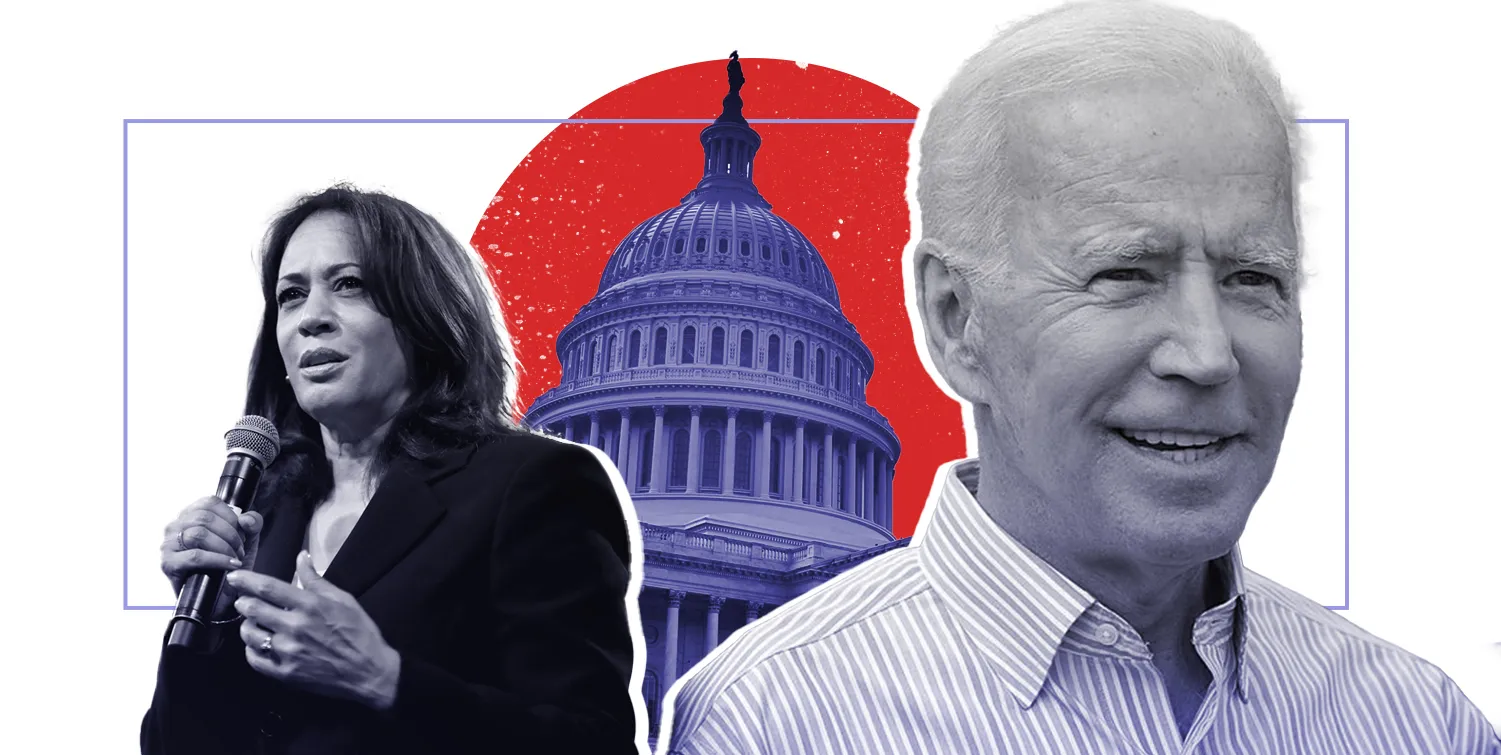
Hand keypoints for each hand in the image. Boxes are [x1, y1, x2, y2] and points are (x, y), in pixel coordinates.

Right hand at [160, 496, 263, 618]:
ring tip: (235, 559)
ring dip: (224, 547)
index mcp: (190, 515)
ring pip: (198, 534)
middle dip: (230, 535)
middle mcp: (175, 527)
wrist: (221, 598)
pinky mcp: (168, 564)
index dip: (231, 517)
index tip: (241, 533)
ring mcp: (168, 545)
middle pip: (204, 518)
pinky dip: (217, 560)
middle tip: (240, 550)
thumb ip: (253, 524)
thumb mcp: (247, 540)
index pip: (210, 503)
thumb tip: (246, 518)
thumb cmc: (229, 565)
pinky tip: (230, 566)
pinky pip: (195, 556)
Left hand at [228, 552, 401, 709]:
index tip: (234, 577)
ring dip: (247, 625)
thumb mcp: (343, 599)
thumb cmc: (359, 631)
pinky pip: (255, 659)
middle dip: (243, 601)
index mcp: (310, 605)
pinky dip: (251, 649)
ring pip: (250, 634)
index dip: (246, 580)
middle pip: (253, 609)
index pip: (268, 588)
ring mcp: (288, 652)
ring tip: (254, 623)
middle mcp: (295, 627)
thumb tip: (301, 557)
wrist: (369, 672)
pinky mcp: (285, 673)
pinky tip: (259, 644)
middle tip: (242, 600)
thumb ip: (316, 579)